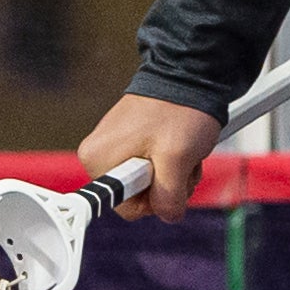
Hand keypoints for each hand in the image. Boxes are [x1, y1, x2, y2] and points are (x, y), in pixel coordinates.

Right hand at [76, 94, 219, 220]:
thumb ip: (168, 196)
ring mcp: (116, 147)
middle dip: (169, 183)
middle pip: (139, 194)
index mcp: (98, 161)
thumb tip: (168, 214)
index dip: (153, 198)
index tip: (166, 175)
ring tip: (184, 146)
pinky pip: (153, 166)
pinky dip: (173, 159)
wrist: (190, 75)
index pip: (126, 207)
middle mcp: (100, 155)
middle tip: (182, 158)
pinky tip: (181, 142)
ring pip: (150, 181)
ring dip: (175, 171)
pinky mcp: (131, 140)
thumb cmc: (180, 109)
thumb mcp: (177, 159)